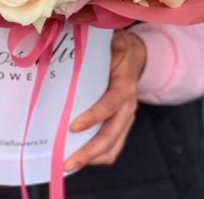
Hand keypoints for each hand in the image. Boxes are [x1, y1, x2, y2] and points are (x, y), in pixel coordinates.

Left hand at [64, 29, 146, 171]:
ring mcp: (127, 116)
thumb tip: (69, 37)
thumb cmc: (117, 46)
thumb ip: (95, 42)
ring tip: (68, 165)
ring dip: (92, 158)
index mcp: (125, 82)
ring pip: (113, 146)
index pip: (112, 103)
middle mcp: (129, 104)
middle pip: (112, 134)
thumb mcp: (111, 39)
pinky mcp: (122, 123)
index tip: (73, 126)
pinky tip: (78, 158)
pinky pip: (113, 146)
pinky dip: (97, 156)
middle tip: (66, 161)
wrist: (137, 54)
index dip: (94, 116)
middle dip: (90, 151)